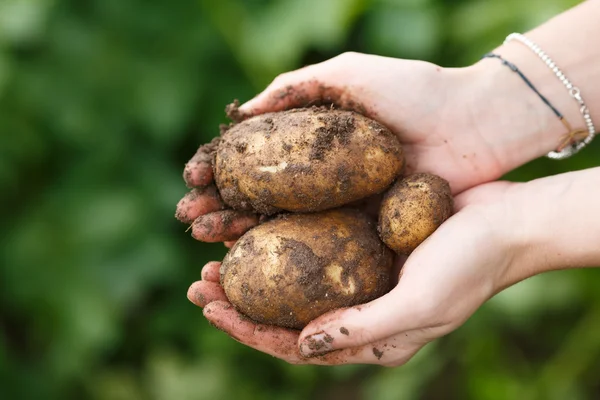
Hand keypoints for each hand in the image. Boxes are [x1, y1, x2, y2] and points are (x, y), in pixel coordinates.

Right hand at [176, 51, 555, 243]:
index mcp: (314, 141)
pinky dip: (280, 254)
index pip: (254, 160)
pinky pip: (314, 245)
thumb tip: (240, 113)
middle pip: (257, 196)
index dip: (220, 170)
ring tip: (203, 237)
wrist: (473, 124)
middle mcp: (322, 177)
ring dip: (236, 232)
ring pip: (278, 224)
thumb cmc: (416, 91)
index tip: (192, 179)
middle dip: (218, 206)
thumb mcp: (349, 74)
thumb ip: (295, 88)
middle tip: (188, 216)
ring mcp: (340, 205)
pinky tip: (248, 258)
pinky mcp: (363, 229)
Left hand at [188, 180, 525, 364]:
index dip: (249, 330)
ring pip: (293, 278)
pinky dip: (282, 236)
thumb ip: (361, 329)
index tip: (211, 307)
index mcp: (370, 337)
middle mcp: (358, 308)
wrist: (507, 221)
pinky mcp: (363, 240)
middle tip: (200, 278)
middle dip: (239, 300)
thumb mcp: (420, 305)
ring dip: (255, 266)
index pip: (295, 346)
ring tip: (214, 250)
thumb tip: (300, 344)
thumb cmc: (472, 266)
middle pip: (285, 313)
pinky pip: (314, 243)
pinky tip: (257, 218)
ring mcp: (359, 274)